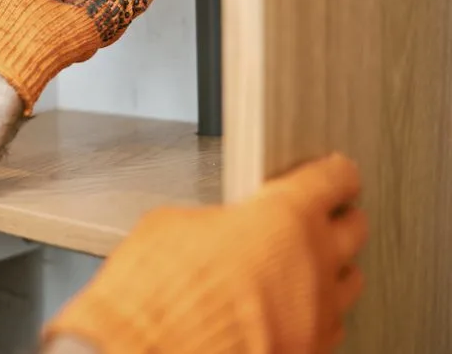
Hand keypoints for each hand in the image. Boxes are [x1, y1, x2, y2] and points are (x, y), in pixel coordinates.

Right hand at [43, 153, 368, 353]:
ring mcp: (314, 319)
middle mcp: (311, 268)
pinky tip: (287, 313)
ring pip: (347, 285)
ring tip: (299, 269)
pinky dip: (312, 317)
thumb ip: (215, 220)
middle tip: (317, 217)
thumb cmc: (150, 297)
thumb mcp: (171, 226)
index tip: (331, 174)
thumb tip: (218, 228)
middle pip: (354, 230)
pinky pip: (326, 330)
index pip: (334, 181)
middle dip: (336, 220)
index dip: (332, 173)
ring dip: (327, 271)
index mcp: (282, 219)